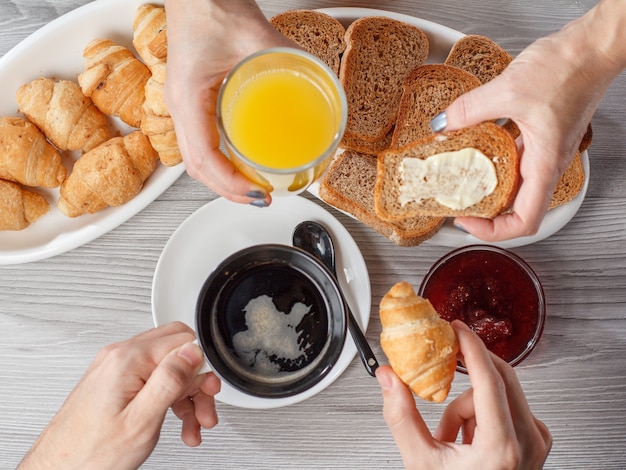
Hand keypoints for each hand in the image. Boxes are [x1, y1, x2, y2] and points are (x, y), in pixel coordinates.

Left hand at [19, 322, 220, 469]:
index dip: (202, 366)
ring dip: (186, 394)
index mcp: (128, 360)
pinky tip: (176, 421)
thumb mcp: (141, 420)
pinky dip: (169, 398)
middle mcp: (120, 357)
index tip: (208, 389)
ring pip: (168, 367)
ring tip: (193, 424)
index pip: (183, 340)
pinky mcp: (115, 381)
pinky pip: (152, 379)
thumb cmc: (91, 453)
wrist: (59, 469)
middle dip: (197, 380)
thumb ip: (170, 380)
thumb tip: (192, 350)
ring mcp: (116, 367)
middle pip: (177, 351)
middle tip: (204, 407)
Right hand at [163, 0, 296, 205]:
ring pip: (196, 160)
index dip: (231, 184)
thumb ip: (290, 59)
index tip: (259, 193)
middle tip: (262, 199)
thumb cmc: (211, 7)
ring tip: (252, 190)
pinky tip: (238, 166)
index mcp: (188, 97)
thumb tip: (322, 88)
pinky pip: (199, 144)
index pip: (203, 157)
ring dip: (222, 182)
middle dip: (229, 191)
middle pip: (197, 168)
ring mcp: (182, 106)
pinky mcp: (192, 103)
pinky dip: (218, 165)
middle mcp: (179, 106)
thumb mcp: (257, 35)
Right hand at [376, 320, 551, 469]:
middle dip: (465, 378)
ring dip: (470, 405)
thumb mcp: (422, 462)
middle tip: (444, 363)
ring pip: (500, 394)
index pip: (490, 379)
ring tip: (450, 437)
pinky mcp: (535, 442)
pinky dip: (482, 416)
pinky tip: (467, 440)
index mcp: (503, 447)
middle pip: (500, 379)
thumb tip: (389, 379)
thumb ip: (401, 415)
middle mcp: (528, 442)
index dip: (471, 347)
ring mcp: (536, 442)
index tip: (457, 328)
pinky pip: (507, 408)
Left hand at [438, 0, 625, 240]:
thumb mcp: (508, 90)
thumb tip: (443, 123)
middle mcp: (546, 164)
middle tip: (455, 203)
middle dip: (484, 211)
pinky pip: (513, 159)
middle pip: (515, 207)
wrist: (590, 46)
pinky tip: (472, 147)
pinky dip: (491, 160)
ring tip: (457, 180)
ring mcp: (543, 150)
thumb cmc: (568, 70)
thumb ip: (470, 109)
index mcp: (544, 165)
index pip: (524, 221)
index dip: (494, 231)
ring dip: (486, 186)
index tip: (466, 222)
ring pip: (513, 184)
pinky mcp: (539, 135)